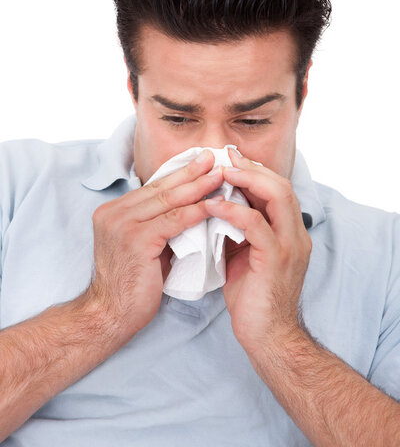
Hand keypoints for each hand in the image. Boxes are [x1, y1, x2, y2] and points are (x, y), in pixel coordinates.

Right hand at [88, 149, 222, 342]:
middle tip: (213, 157)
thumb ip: (158, 225)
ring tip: (219, 175)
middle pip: (160, 188)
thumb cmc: (132, 285)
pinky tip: (215, 204)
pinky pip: (173, 221)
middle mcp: (114, 213)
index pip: (152, 188)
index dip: (179, 174)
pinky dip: (197, 211)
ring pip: (168, 200)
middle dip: (190, 172)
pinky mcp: (135, 240)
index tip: (201, 163)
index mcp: (114, 211)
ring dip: (197, 186)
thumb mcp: (143, 246)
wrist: (110, 316)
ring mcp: (122, 225)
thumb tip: (188, 208)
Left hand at [204, 148, 311, 355]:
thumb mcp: (246, 254)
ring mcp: (290, 245)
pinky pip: (256, 225)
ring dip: (247, 180)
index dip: (255, 171)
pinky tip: (213, 205)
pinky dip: (234, 210)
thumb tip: (216, 205)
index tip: (230, 158)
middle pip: (281, 185)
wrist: (267, 336)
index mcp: (290, 231)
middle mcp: (296, 234)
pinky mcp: (276, 259)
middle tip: (224, 157)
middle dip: (251, 168)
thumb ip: (239, 229)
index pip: (278, 189)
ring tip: (221, 172)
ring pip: (277, 196)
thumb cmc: (253, 296)